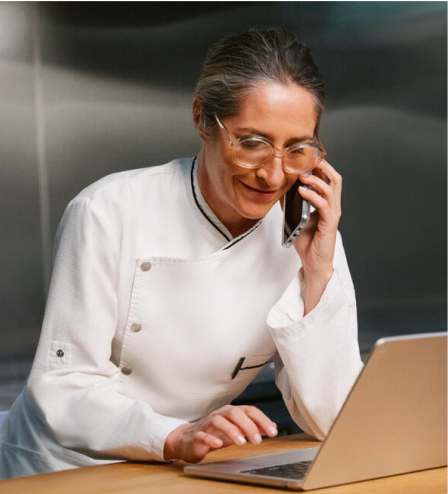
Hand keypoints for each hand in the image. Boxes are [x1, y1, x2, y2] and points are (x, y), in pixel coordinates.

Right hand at [163, 405, 277, 462]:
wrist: (189, 439)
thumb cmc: (216, 433)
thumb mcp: (237, 430)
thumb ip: (254, 427)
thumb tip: (272, 427)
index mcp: (232, 412)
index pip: (249, 410)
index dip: (262, 420)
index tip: (273, 432)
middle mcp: (220, 415)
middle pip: (235, 413)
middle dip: (248, 425)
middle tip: (258, 440)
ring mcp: (207, 424)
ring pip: (218, 421)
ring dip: (231, 430)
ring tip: (241, 442)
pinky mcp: (197, 436)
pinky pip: (203, 435)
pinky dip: (211, 439)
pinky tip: (218, 444)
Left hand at [288, 160, 341, 313]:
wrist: (313, 262)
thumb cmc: (308, 242)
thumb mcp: (296, 220)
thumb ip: (291, 206)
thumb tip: (280, 193)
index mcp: (326, 203)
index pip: (328, 179)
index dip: (320, 167)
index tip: (307, 157)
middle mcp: (332, 206)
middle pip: (335, 179)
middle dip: (323, 166)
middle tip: (310, 159)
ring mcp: (332, 214)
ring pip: (332, 188)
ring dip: (316, 179)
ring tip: (302, 175)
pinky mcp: (329, 223)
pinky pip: (323, 204)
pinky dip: (313, 195)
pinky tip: (302, 191)